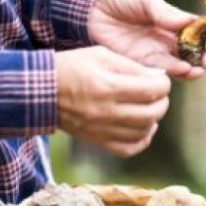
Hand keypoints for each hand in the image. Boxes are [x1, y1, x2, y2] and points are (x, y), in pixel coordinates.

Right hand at [55, 46, 171, 157]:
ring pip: (143, 132)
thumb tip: (157, 77)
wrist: (42, 91)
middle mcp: (106, 111)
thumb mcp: (100, 55)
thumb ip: (131, 66)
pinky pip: (129, 149)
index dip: (163, 85)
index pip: (151, 90)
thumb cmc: (71, 67)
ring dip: (153, 119)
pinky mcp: (97, 141)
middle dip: (162, 102)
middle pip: (151, 113)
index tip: (161, 80)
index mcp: (107, 86)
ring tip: (150, 108)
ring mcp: (102, 129)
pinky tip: (144, 128)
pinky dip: (142, 140)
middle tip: (159, 94)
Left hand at [88, 0, 205, 79]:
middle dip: (205, 57)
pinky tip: (183, 71)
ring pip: (181, 65)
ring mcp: (156, 53)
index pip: (197, 30)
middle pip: (193, 52)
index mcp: (172, 21)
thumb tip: (189, 21)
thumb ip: (165, 11)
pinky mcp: (142, 64)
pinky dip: (175, 73)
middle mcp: (167, 39)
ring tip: (198, 68)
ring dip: (193, 68)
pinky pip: (162, 72)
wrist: (91, 9)